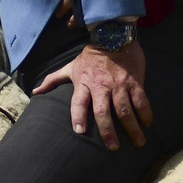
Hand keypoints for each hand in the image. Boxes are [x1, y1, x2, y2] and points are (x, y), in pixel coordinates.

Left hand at [33, 42, 152, 150]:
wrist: (113, 35)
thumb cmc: (91, 56)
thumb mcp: (71, 66)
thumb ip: (53, 80)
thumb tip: (35, 92)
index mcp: (84, 83)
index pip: (78, 102)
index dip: (78, 117)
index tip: (79, 132)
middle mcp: (101, 86)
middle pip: (103, 111)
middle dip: (108, 131)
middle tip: (113, 147)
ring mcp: (119, 84)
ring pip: (125, 109)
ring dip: (132, 128)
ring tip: (138, 143)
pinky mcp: (134, 81)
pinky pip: (141, 100)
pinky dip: (145, 113)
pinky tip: (147, 124)